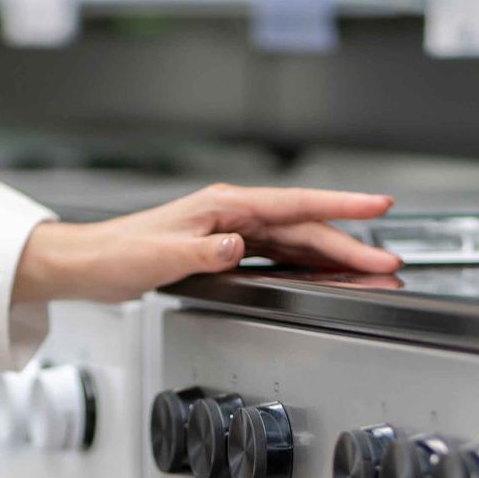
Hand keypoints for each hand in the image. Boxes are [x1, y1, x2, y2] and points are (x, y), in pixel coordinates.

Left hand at [13, 183, 401, 304]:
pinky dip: (307, 264)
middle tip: (388, 258)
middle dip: (350, 241)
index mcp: (223, 206)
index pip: (295, 203)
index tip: (378, 204)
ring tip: (371, 268)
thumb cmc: (117, 254)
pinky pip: (279, 255)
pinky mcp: (227, 251)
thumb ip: (201, 252)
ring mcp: (232, 231)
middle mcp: (232, 214)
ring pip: (296, 242)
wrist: (90, 264)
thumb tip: (238, 244)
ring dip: (334, 255)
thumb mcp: (158, 256)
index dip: (340, 204)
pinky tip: (324, 274)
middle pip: (305, 226)